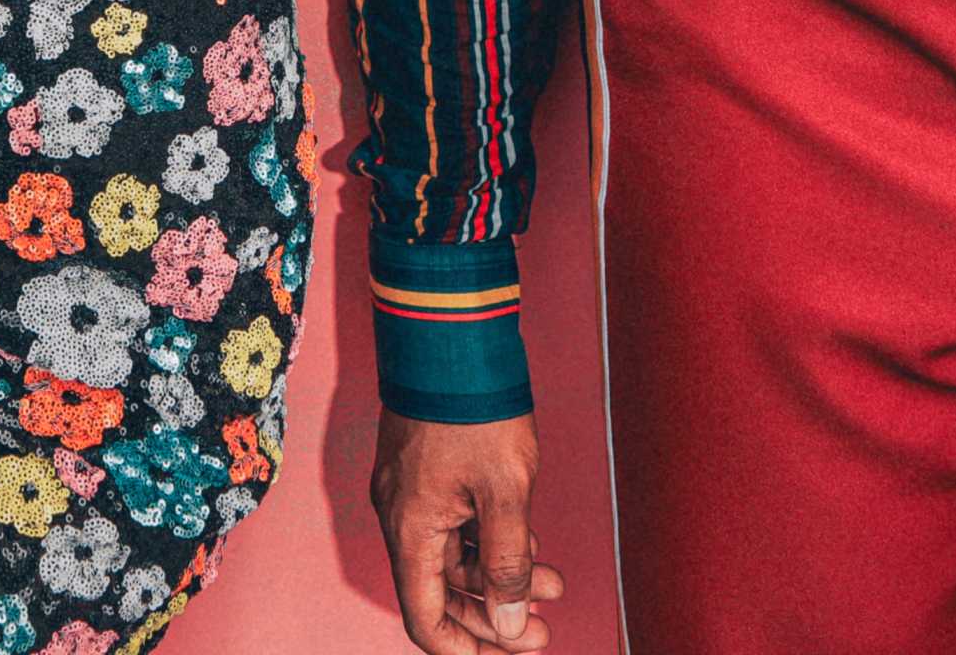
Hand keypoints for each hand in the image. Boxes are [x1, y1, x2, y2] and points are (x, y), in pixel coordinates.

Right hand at [376, 407, 558, 651]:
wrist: (449, 332)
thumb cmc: (475, 407)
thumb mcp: (506, 492)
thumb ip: (507, 563)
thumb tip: (511, 625)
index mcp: (410, 529)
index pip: (425, 617)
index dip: (464, 648)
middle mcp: (401, 515)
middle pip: (442, 592)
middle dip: (495, 616)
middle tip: (545, 629)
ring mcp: (411, 491)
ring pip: (453, 556)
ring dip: (501, 575)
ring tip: (554, 581)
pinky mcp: (425, 469)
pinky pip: (453, 524)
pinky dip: (489, 540)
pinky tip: (530, 541)